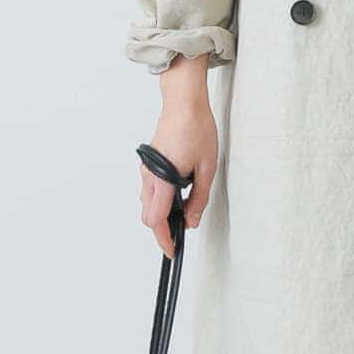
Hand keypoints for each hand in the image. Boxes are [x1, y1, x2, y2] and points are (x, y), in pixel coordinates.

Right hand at [141, 54, 217, 256]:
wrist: (184, 102)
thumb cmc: (197, 129)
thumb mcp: (207, 168)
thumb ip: (199, 198)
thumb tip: (192, 222)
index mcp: (163, 178)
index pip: (156, 219)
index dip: (164, 238)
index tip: (172, 250)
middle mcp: (149, 175)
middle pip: (148, 215)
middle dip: (161, 230)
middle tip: (178, 239)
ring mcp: (146, 169)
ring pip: (147, 203)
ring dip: (161, 214)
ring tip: (182, 219)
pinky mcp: (149, 163)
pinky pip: (149, 190)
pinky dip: (159, 201)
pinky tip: (177, 200)